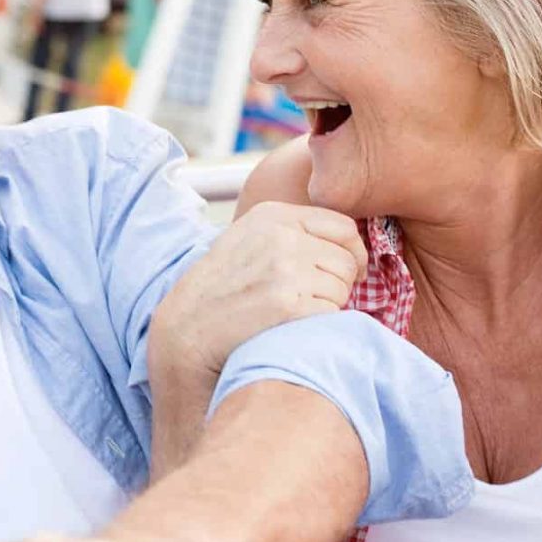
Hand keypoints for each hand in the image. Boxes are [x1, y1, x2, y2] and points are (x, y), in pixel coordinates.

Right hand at [152, 200, 366, 377]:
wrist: (190, 326)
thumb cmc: (222, 285)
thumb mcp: (249, 237)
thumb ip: (291, 229)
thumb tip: (349, 239)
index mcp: (273, 216)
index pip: (342, 226)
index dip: (352, 251)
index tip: (343, 269)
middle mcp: (281, 237)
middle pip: (346, 260)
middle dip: (339, 282)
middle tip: (313, 296)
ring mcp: (285, 270)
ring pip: (343, 288)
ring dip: (330, 304)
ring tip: (296, 309)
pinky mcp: (289, 305)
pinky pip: (333, 312)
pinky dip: (320, 322)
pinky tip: (293, 323)